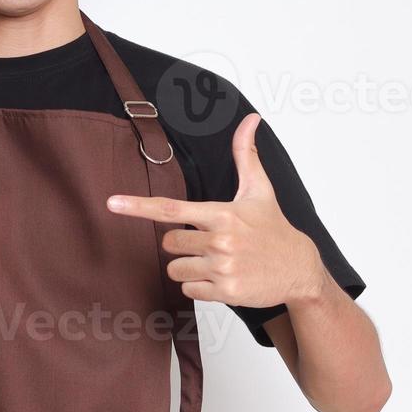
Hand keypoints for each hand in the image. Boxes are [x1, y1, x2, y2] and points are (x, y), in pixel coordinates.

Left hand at [105, 113, 325, 308]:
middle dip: (181, 243)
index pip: (171, 209)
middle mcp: (220, 241)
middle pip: (168, 242)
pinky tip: (223, 278)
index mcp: (222, 214)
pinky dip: (200, 286)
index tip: (112, 203)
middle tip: (207, 243)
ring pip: (175, 268)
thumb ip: (246, 155)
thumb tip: (250, 119)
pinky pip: (189, 289)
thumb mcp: (260, 190)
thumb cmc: (274, 228)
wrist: (299, 269)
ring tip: (218, 262)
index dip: (138, 206)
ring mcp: (222, 268)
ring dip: (189, 266)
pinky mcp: (225, 292)